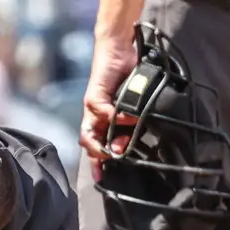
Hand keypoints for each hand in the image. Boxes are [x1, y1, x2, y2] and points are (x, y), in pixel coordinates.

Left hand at [79, 36, 141, 179]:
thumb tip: (139, 128)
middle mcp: (94, 117)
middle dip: (101, 156)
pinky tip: (125, 118)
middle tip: (118, 156)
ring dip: (104, 141)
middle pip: (89, 144)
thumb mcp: (133, 100)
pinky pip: (100, 112)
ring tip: (119, 144)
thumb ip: (135, 117)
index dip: (97, 164)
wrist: (119, 50)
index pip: (96, 147)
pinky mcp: (94, 95)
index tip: (102, 178)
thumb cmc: (128, 75)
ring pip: (90, 133)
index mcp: (102, 121)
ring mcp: (92, 107)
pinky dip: (112, 117)